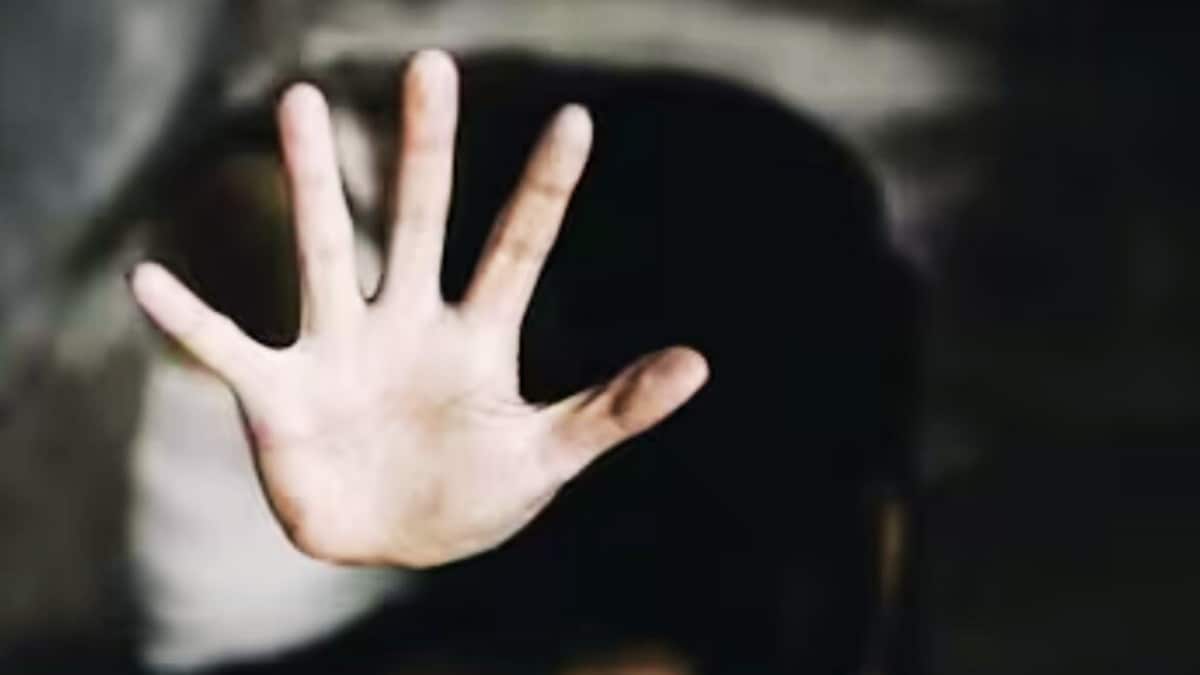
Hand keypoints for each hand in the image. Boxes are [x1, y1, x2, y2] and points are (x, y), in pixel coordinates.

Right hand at [129, 50, 708, 567]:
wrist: (393, 543)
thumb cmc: (473, 495)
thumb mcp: (549, 455)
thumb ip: (614, 408)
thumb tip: (700, 360)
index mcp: (476, 336)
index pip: (517, 247)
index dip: (545, 189)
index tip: (578, 119)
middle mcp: (405, 321)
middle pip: (417, 221)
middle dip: (426, 151)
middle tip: (433, 67)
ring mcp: (339, 349)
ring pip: (323, 251)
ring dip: (311, 184)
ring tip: (299, 102)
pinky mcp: (280, 394)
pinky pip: (227, 350)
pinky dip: (191, 322)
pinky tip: (150, 282)